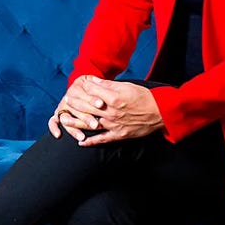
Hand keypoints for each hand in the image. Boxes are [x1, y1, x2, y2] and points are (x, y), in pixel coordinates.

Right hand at [48, 74, 106, 140]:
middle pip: (76, 108)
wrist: (84, 87)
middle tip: (95, 125)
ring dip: (74, 127)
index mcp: (78, 86)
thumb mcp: (97, 81)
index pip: (84, 94)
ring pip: (66, 117)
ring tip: (82, 137)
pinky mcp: (57, 114)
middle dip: (86, 117)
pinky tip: (59, 135)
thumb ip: (101, 83)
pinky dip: (54, 128)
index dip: (93, 99)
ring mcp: (62, 106)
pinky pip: (52, 121)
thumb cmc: (95, 86)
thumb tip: (104, 83)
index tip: (101, 105)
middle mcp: (68, 96)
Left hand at [48, 77, 164, 145]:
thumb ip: (109, 85)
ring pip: (91, 124)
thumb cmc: (145, 97)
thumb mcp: (127, 86)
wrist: (161, 113)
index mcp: (114, 98)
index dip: (83, 88)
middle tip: (65, 101)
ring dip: (76, 123)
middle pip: (88, 107)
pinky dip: (91, 142)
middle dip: (75, 103)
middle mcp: (111, 112)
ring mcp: (114, 125)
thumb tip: (94, 81)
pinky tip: (81, 143)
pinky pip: (102, 140)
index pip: (92, 92)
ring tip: (64, 121)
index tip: (76, 86)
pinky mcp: (119, 135)